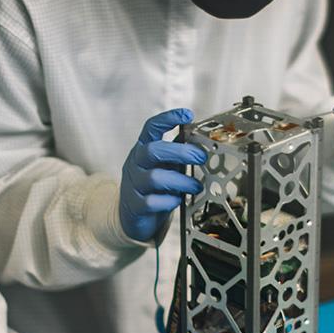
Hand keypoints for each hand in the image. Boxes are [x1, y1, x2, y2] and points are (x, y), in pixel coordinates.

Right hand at [119, 109, 205, 241]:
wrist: (132, 217)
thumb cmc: (153, 187)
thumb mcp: (164, 165)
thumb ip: (177, 153)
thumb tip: (200, 140)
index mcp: (143, 149)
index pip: (151, 127)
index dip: (168, 118)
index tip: (187, 115)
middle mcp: (135, 164)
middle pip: (153, 150)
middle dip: (180, 152)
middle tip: (201, 157)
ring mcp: (133, 185)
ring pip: (155, 178)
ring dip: (181, 180)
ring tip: (196, 186)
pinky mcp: (135, 206)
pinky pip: (152, 202)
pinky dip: (169, 201)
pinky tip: (177, 200)